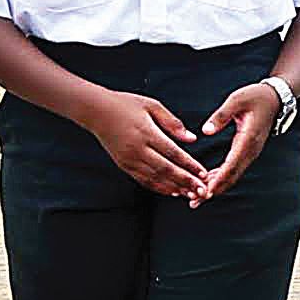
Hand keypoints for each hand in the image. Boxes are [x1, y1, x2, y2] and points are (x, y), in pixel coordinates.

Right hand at [89, 88, 212, 200]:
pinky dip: (159, 187)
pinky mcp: (123, 165)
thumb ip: (173, 123)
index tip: (204, 174)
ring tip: (191, 194)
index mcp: (147, 133)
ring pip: (155, 178)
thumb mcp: (152, 105)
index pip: (173, 153)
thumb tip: (192, 139)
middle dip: (186, 182)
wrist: (96, 111)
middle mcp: (137, 149)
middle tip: (202, 191)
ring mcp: (129, 159)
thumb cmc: (126, 104)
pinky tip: (172, 191)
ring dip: (175, 188)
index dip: (190, 165)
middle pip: (166, 169)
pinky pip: (144, 180)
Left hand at [199, 80, 288, 193]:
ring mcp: (250, 153)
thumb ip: (220, 115)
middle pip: (231, 177)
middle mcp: (250, 151)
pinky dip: (221, 178)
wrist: (274, 99)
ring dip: (216, 187)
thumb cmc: (255, 97)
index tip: (206, 192)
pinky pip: (234, 170)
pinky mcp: (247, 153)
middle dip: (213, 190)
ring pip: (232, 176)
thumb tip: (205, 131)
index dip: (218, 180)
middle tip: (195, 202)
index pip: (231, 166)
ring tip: (197, 198)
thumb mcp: (236, 100)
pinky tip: (208, 183)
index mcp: (247, 140)